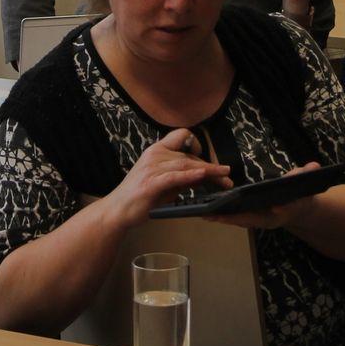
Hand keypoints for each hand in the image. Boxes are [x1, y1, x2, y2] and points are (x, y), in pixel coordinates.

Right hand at [107, 129, 231, 228]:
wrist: (118, 210)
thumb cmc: (139, 196)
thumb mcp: (162, 181)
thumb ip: (180, 176)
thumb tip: (202, 175)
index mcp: (156, 150)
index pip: (181, 135)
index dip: (196, 144)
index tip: (207, 158)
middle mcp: (155, 155)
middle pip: (189, 155)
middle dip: (211, 167)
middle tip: (226, 177)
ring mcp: (152, 168)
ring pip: (186, 164)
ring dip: (208, 171)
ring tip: (224, 178)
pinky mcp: (151, 183)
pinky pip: (174, 176)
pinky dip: (189, 176)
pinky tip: (202, 176)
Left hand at [206, 160, 324, 231]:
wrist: (300, 207)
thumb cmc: (302, 194)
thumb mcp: (307, 184)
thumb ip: (307, 175)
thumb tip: (313, 166)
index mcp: (283, 212)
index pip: (272, 212)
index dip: (257, 212)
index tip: (247, 211)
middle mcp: (269, 220)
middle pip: (250, 219)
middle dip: (232, 218)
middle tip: (213, 214)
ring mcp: (259, 220)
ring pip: (240, 220)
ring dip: (223, 217)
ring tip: (205, 213)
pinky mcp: (252, 218)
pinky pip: (236, 217)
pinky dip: (224, 215)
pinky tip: (209, 211)